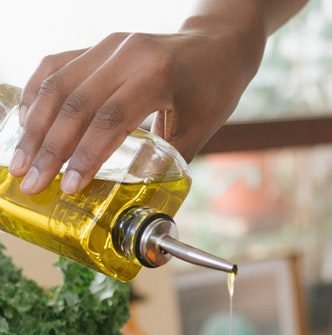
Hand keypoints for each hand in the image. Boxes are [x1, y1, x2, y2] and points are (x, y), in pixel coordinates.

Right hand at [8, 4, 267, 194]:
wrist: (217, 44)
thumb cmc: (213, 90)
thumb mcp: (199, 130)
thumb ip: (166, 162)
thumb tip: (136, 201)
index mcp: (157, 75)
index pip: (110, 118)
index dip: (85, 155)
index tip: (68, 187)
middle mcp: (127, 53)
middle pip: (76, 102)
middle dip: (49, 148)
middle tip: (32, 182)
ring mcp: (109, 44)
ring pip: (59, 84)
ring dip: (35, 126)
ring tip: (21, 161)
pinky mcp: (99, 45)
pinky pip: (57, 66)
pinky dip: (38, 95)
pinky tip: (26, 124)